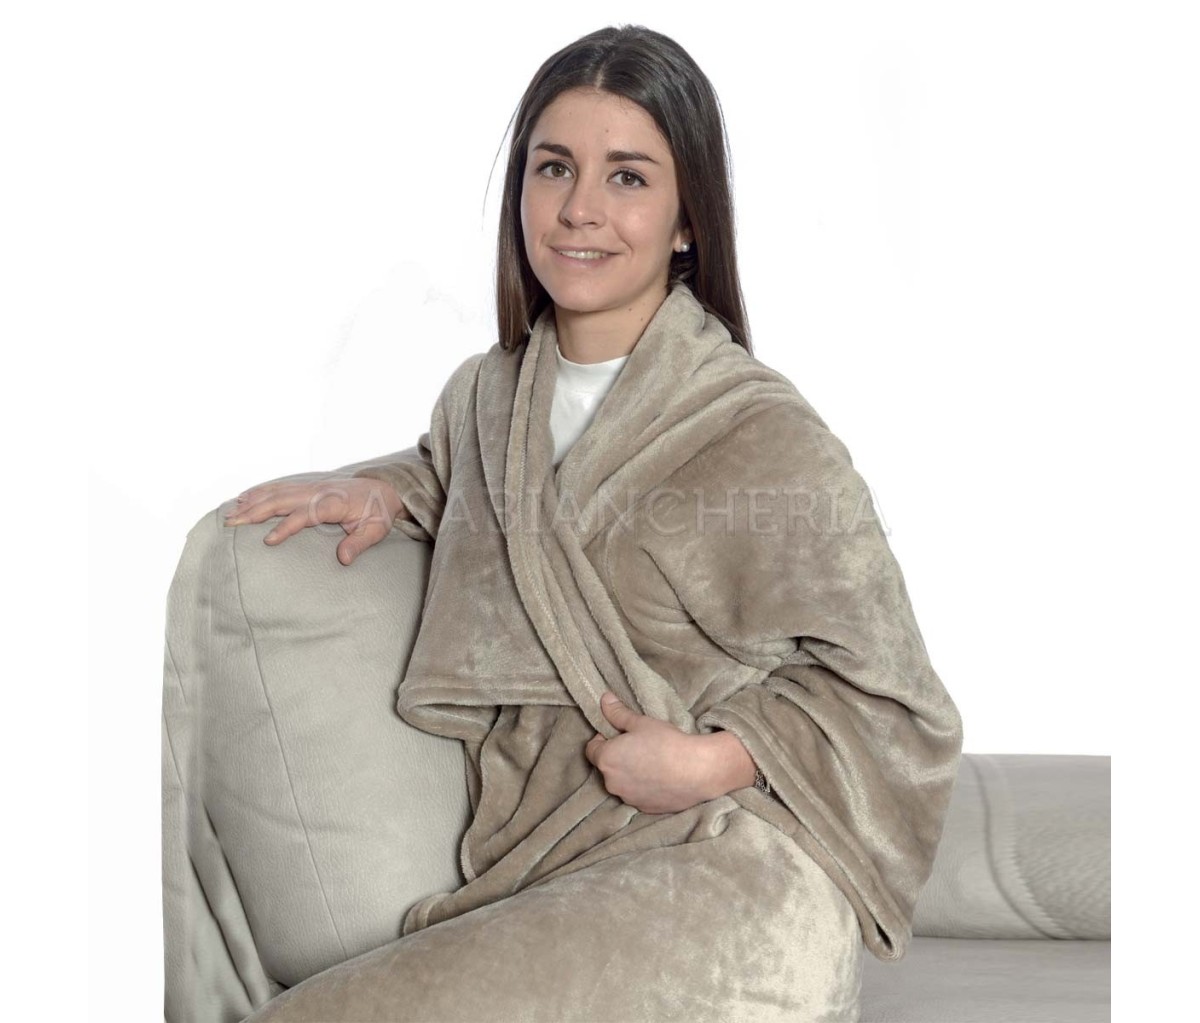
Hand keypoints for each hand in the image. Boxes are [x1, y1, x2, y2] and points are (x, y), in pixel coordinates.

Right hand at [223, 477, 410, 564]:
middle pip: (282, 500)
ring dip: (252, 502)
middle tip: (232, 524)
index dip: (286, 527)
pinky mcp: (306, 486)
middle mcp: (318, 491)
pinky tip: (242, 498)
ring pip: (276, 492)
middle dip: (256, 512)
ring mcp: (311, 487)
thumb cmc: (378, 512)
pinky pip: (279, 487)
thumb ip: (360, 544)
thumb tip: (344, 559)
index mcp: (334, 502)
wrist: (383, 489)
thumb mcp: (376, 530)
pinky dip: (259, 491)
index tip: (268, 541)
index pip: (305, 514)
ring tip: (230, 514)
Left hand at [584, 693, 724, 813]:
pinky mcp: (645, 809)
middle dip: (617, 757)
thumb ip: (618, 713)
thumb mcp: (640, 722)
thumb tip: (604, 700)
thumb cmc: (666, 742)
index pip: (591, 749)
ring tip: (652, 762)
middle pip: (607, 767)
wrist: (697, 770)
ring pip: (622, 782)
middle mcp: (612, 783)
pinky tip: (661, 776)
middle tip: (639, 746)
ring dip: (630, 773)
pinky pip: (638, 795)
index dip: (603, 739)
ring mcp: (628, 798)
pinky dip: (644, 787)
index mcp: (606, 759)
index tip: (621, 734)